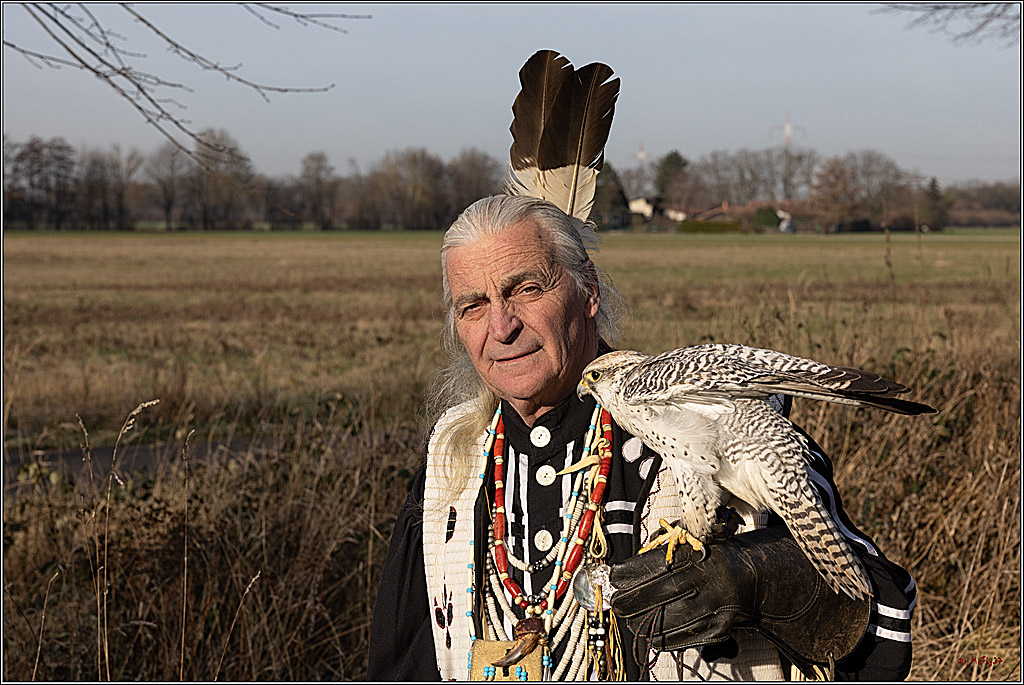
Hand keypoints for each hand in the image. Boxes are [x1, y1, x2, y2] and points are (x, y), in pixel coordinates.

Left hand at [608, 524, 870, 666]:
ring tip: (628, 620)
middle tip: (614, 603)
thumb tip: (635, 568)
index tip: (613, 576)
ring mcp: (720, 605)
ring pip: (675, 617)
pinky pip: (692, 635)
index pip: (661, 562)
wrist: (773, 577)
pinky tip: (653, 636)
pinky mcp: (727, 625)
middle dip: (635, 599)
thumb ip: (678, 554)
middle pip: (664, 591)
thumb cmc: (730, 556)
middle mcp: (712, 579)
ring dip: (647, 621)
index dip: (634, 571)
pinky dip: (670, 637)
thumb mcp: (706, 546)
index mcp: (706, 554)